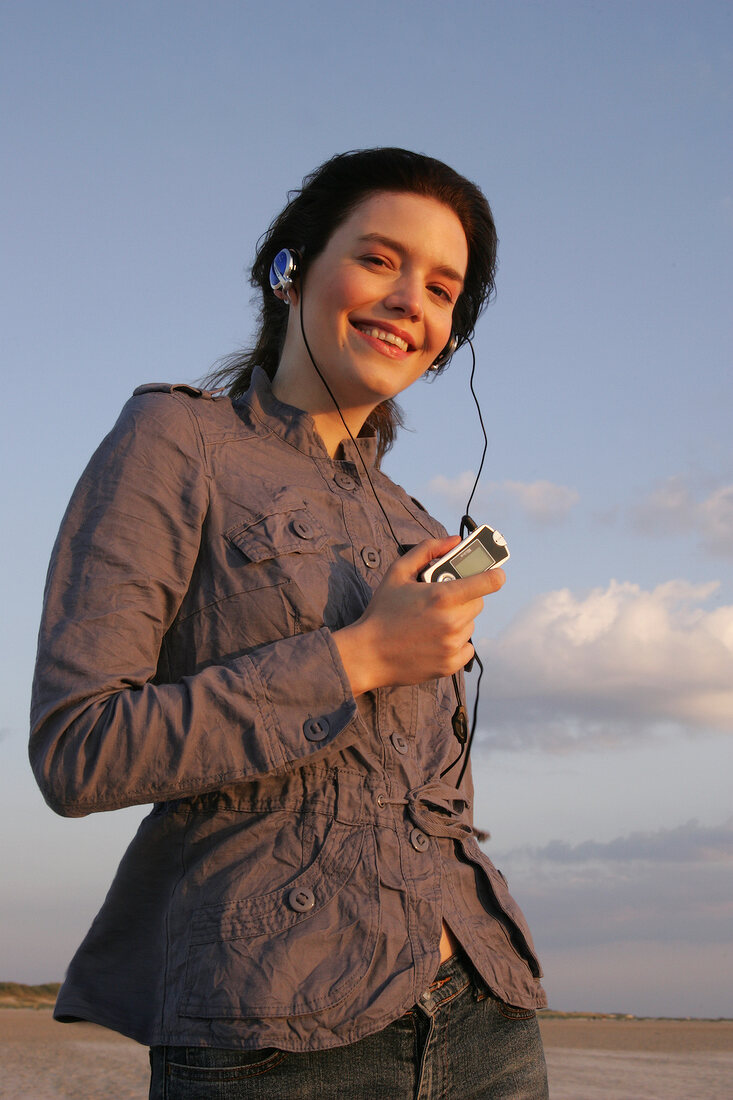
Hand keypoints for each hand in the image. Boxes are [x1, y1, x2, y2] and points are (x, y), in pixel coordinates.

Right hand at [333, 536, 504, 695]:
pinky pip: (467, 648)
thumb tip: (453, 540)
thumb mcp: (398, 572)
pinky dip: (456, 643)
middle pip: (477, 603)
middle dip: (465, 598)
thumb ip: (427, 550)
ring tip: (433, 622)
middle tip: (443, 601)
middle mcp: (451, 621)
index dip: (495, 575)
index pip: (487, 582)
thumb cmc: (382, 611)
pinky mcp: (450, 665)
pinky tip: (435, 640)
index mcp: (441, 596)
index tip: (497, 574)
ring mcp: (452, 645)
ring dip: (459, 621)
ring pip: (470, 625)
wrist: (368, 654)